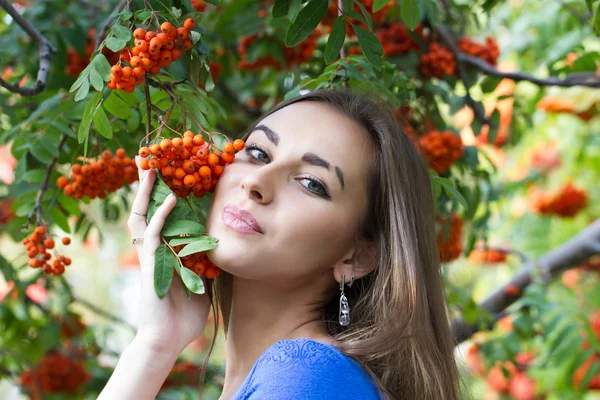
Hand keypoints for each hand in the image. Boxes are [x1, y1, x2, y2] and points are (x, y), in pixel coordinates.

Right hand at [127, 156, 211, 354]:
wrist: (168, 339)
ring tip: (150, 167)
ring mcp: (150, 255)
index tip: (172, 174)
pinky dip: (162, 216)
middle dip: (147, 186)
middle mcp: (154, 249)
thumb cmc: (184, 315)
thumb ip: (208, 263)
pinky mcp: (149, 264)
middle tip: (149, 160)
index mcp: (165, 251)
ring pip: (141, 215)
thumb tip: (225, 248)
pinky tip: (172, 200)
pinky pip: (153, 234)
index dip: (163, 194)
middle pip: (145, 209)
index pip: (162, 216)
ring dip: (145, 192)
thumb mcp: (204, 282)